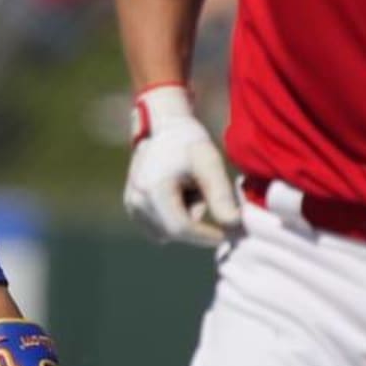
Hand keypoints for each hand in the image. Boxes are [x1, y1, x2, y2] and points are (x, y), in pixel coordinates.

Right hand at [124, 85, 238, 245]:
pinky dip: (173, 219)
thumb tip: (234, 228)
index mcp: (152, 189)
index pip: (182, 228)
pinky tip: (177, 195)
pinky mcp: (132, 208)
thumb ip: (221, 197)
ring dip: (184, 219)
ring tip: (188, 190)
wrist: (164, 129)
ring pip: (167, 233)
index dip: (207, 236)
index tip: (230, 235)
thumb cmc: (189, 143)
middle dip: (196, 222)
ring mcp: (131, 206)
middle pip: (175, 232)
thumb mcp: (210, 164)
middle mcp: (135, 201)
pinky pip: (159, 228)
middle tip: (203, 192)